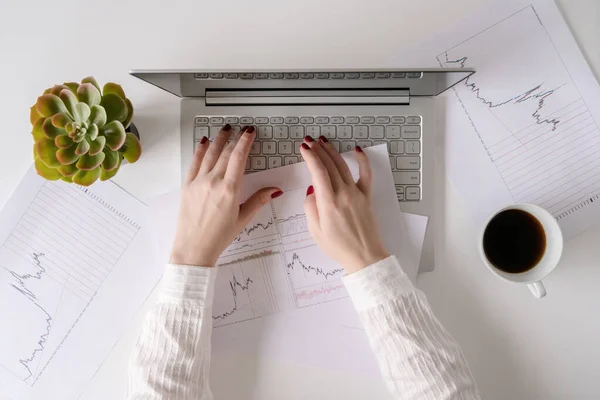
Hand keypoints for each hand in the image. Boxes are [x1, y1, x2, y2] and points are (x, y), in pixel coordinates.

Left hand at [170, 125, 281, 266]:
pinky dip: (200, 150)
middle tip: (241, 129)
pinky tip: (204, 142)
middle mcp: (213, 182)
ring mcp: (198, 182)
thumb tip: (275, 189)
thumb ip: (258, 200)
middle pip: (225, 152)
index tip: (250, 132)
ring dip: (218, 139)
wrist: (194, 248)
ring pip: (210, 154)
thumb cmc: (219, 237)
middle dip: (234, 138)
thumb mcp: (243, 219)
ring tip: (225, 129)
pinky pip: (194, 162)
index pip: (239, 157)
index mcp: (230, 190)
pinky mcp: (187, 186)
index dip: (245, 142)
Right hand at [300, 136, 389, 273]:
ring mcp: (357, 193)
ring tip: (323, 141)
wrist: (365, 256)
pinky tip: (357, 149)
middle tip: (309, 141)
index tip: (303, 148)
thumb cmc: (338, 247)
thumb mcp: (315, 231)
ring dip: (332, 151)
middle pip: (329, 165)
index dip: (310, 156)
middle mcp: (343, 194)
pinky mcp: (367, 196)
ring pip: (343, 166)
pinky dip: (362, 160)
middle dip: (318, 150)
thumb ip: (311, 208)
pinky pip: (366, 174)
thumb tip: (312, 190)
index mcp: (329, 203)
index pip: (318, 172)